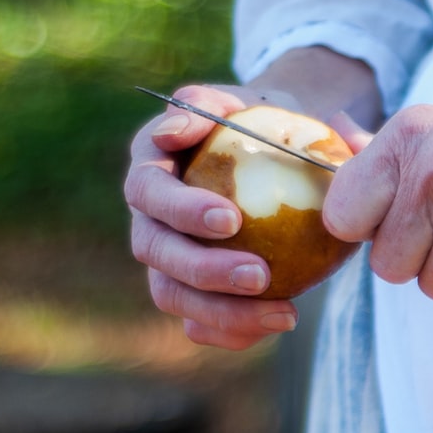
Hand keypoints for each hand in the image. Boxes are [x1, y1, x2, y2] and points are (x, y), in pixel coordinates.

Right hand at [126, 49, 382, 350]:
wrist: (285, 157)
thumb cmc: (267, 125)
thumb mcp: (253, 101)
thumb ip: (215, 104)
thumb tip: (175, 126)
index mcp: (152, 164)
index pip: (148, 189)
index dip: (181, 209)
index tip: (231, 219)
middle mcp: (149, 214)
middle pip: (153, 249)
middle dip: (202, 268)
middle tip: (259, 275)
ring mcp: (165, 257)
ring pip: (171, 293)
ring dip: (221, 310)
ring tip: (283, 313)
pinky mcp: (190, 291)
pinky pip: (199, 323)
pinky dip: (233, 331)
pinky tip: (278, 322)